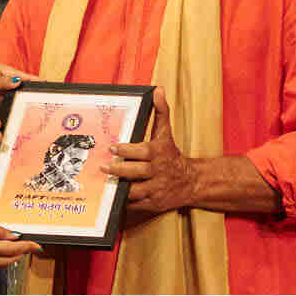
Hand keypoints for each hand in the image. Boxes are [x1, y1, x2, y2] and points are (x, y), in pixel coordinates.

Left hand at [0, 62, 35, 131]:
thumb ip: (1, 83)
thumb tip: (17, 80)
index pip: (14, 72)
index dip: (27, 78)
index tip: (40, 81)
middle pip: (16, 82)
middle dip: (26, 87)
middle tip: (40, 93)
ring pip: (14, 93)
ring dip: (21, 97)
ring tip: (35, 100)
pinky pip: (10, 102)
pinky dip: (15, 104)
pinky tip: (24, 106)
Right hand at [0, 211, 39, 268]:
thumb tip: (12, 236)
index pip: (13, 250)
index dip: (27, 247)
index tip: (36, 245)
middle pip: (9, 260)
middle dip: (20, 253)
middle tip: (28, 244)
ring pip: (0, 264)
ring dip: (10, 256)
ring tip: (16, 245)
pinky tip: (0, 248)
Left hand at [101, 87, 196, 212]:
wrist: (190, 182)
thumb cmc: (171, 156)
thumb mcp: (166, 134)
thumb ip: (161, 113)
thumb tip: (157, 90)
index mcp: (159, 153)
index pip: (142, 151)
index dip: (127, 150)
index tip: (113, 148)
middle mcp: (158, 171)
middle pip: (137, 171)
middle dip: (120, 170)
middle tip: (104, 166)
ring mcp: (156, 189)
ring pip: (135, 190)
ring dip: (121, 187)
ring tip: (107, 182)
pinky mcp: (153, 203)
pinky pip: (136, 204)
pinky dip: (125, 201)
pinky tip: (113, 196)